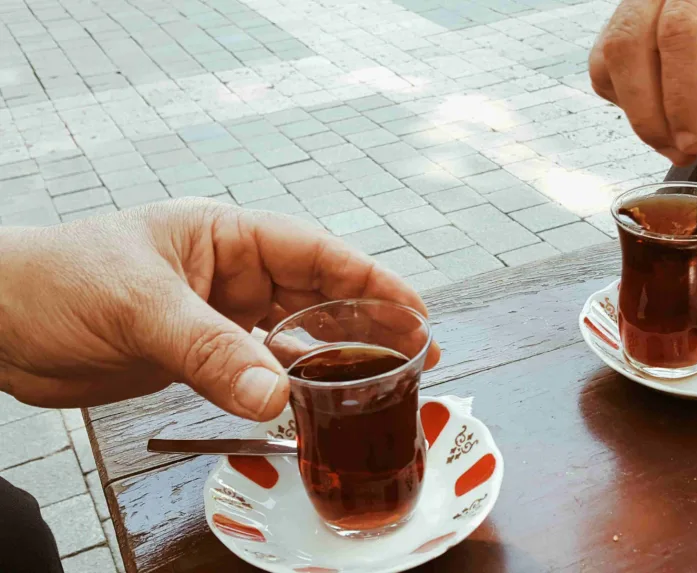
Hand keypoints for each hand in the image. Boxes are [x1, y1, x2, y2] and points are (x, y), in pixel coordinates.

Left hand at [0, 199, 441, 420]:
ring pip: (292, 335)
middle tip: (417, 355)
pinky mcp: (198, 354)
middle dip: (367, 323)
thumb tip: (275, 396)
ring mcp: (216, 314)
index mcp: (224, 235)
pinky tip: (312, 402)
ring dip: (332, 359)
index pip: (314, 253)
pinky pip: (257, 368)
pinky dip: (285, 386)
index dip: (371, 280)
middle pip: (316, 295)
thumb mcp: (140, 308)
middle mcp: (229, 272)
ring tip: (381, 383)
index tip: (415, 311)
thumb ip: (210, 352)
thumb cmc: (52, 282)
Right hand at [589, 0, 696, 164]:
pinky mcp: (637, 15)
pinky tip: (670, 109)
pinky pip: (609, 59)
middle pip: (631, 43)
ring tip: (681, 138)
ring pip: (612, 54)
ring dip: (638, 111)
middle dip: (654, 114)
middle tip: (690, 150)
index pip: (683, 32)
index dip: (686, 97)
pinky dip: (629, 97)